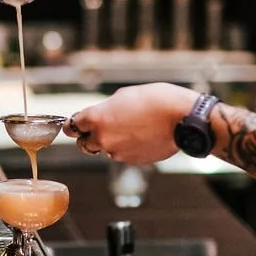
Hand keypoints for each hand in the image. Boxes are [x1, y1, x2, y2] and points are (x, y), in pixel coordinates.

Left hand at [65, 84, 197, 164]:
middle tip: (101, 128)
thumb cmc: (157, 100)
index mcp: (98, 117)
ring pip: (105, 149)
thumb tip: (102, 115)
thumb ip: (107, 108)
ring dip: (111, 142)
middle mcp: (103, 137)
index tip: (74, 125)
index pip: (73, 126)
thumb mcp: (125, 95)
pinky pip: (122, 154)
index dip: (73, 124)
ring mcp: (117, 151)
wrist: (182, 118)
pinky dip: (127, 147)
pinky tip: (141, 136)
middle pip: (84, 143)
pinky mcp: (131, 160)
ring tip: (130, 128)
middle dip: (89, 136)